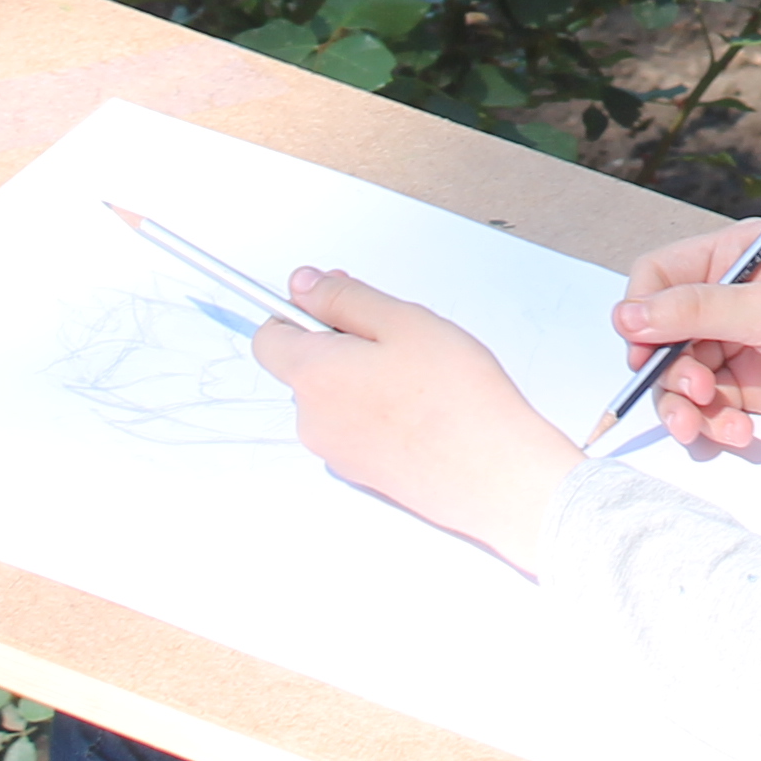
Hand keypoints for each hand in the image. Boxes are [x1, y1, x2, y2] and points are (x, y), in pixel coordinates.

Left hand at [253, 269, 578, 571]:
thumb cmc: (454, 399)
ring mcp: (335, 452)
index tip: (338, 300)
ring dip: (365, 377)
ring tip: (421, 377)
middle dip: (342, 342)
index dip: (301, 311)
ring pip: (335, 396)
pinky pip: (356, 426)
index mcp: (313, 375)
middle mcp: (312, 419)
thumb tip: (305, 285)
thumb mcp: (403, 321)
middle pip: (306, 365)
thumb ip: (345, 298)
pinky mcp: (360, 473)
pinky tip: (422, 409)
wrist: (491, 475)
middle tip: (399, 336)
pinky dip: (379, 410)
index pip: (269, 336)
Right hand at [610, 225, 760, 456]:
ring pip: (680, 378)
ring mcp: (742, 345)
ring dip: (685, 408)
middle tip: (692, 399)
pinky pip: (709, 408)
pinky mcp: (754, 388)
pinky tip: (741, 436)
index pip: (659, 276)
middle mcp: (734, 298)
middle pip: (663, 336)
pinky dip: (714, 425)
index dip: (643, 314)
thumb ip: (697, 311)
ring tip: (704, 429)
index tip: (642, 352)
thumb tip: (625, 315)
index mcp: (738, 256)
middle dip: (666, 373)